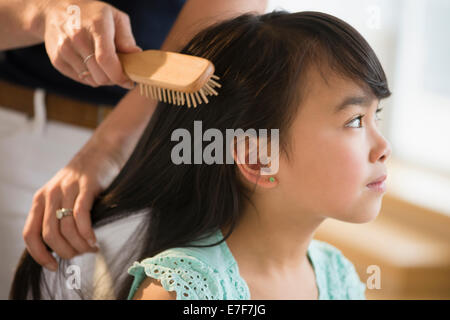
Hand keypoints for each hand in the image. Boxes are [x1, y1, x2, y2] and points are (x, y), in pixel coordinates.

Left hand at [22, 141, 123, 270]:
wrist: (102, 150)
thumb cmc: (86, 178)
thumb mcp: (64, 195)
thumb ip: (58, 215)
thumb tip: (62, 248)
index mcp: (40, 199)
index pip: (30, 234)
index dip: (39, 254)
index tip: (52, 266)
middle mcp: (50, 194)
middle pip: (50, 235)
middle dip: (65, 251)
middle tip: (80, 254)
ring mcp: (67, 189)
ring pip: (66, 228)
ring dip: (79, 245)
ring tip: (92, 248)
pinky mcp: (86, 186)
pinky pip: (81, 215)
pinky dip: (87, 233)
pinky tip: (94, 239)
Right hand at [42, 0, 141, 87]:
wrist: (56, 9)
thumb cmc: (92, 14)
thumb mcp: (114, 17)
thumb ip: (126, 38)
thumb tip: (136, 55)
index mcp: (96, 26)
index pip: (106, 59)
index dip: (119, 76)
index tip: (128, 82)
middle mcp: (77, 38)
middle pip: (100, 75)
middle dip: (114, 79)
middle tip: (118, 72)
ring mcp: (64, 50)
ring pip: (92, 80)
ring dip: (102, 78)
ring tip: (104, 66)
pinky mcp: (57, 59)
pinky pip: (80, 79)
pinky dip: (90, 76)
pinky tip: (91, 64)